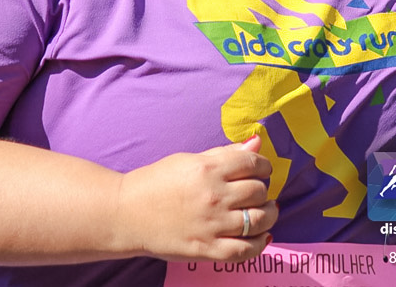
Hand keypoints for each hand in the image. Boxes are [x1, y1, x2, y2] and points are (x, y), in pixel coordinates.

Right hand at [115, 135, 277, 263]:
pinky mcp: (207, 249)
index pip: (253, 163)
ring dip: (269, 214)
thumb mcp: (188, 160)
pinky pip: (246, 250)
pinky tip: (261, 235)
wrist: (126, 214)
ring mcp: (212, 225)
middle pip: (258, 191)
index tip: (261, 170)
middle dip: (263, 190)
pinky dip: (259, 243)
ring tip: (266, 211)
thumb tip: (256, 144)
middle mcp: (213, 196)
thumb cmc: (156, 182)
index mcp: (208, 169)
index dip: (263, 166)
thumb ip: (224, 153)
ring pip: (259, 220)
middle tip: (258, 192)